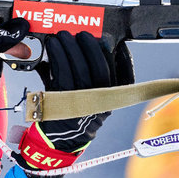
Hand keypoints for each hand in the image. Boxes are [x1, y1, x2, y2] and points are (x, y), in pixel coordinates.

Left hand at [19, 30, 133, 177]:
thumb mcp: (88, 100)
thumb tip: (86, 49)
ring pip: (80, 69)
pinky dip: (57, 56)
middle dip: (90, 46)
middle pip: (101, 69)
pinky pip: (62, 73)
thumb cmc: (71, 115)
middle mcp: (101, 104)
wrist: (55, 144)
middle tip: (81, 33)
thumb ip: (90, 79)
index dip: (123, 58)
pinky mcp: (63, 103)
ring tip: (62, 35)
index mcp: (111, 102)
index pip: (125, 77)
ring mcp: (83, 104)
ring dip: (70, 47)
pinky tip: (53, 46)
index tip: (115, 42)